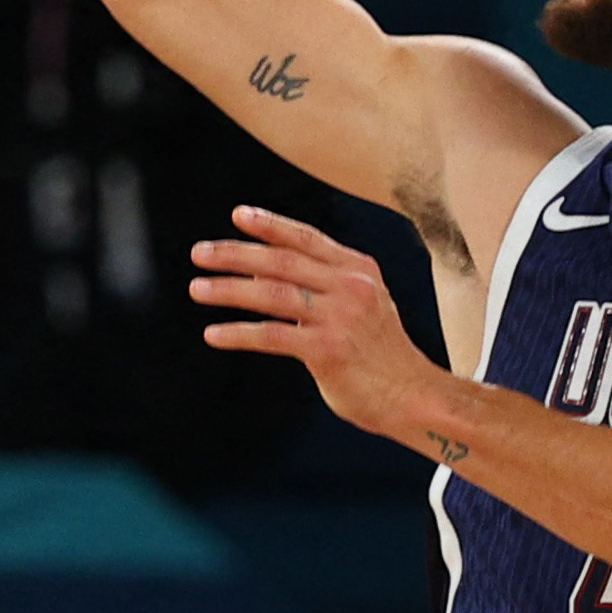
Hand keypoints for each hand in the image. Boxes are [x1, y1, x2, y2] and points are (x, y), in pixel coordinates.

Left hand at [188, 208, 451, 438]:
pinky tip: (214, 335)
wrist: (415, 397)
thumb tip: (256, 270)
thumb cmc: (378, 353)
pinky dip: (238, 333)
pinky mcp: (328, 350)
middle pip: (281, 261)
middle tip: (199, 253)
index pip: (306, 238)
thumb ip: (318, 284)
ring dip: (228, 290)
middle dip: (235, 254)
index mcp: (359, 270)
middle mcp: (351, 286)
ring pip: (271, 293)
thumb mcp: (358, 305)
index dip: (270, 225)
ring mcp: (340, 317)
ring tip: (197, 289)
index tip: (238, 215)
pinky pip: (272, 335)